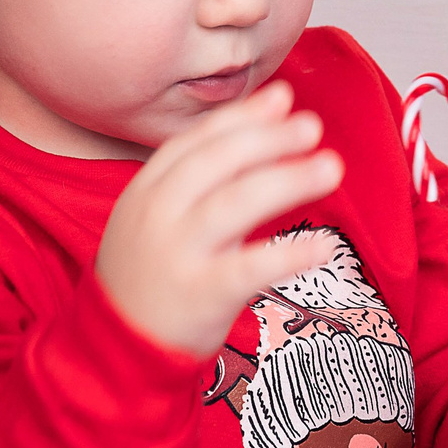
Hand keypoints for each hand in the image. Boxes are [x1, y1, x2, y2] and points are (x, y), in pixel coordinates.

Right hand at [94, 80, 343, 355]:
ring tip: (331, 167)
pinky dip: (288, 255)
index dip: (241, 116)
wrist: (116, 349)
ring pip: (234, 204)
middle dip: (266, 139)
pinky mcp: (199, 296)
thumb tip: (273, 112)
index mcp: (146, 190)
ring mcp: (176, 254)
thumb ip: (212, 172)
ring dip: (287, 180)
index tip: (284, 97)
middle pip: (215, 163)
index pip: (195, 141)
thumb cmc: (155, 274)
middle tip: (312, 127)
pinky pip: (248, 270)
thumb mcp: (165, 216)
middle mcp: (157, 215)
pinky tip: (324, 246)